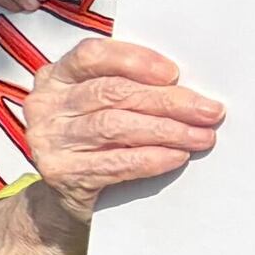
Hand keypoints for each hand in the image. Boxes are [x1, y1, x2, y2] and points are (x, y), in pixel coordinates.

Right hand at [25, 37, 220, 224]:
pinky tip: (176, 156)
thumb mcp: (97, 107)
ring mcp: (48, 139)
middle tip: (208, 111)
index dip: (135, 60)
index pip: (92, 55)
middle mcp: (45, 104)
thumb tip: (187, 89)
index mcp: (55, 77)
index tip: (174, 74)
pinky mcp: (60, 172)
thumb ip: (127, 89)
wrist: (60, 199)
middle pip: (111, 92)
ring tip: (201, 136)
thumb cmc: (92, 143)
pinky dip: (150, 158)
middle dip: (167, 100)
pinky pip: (113, 162)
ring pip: (114, 125)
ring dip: (166, 130)